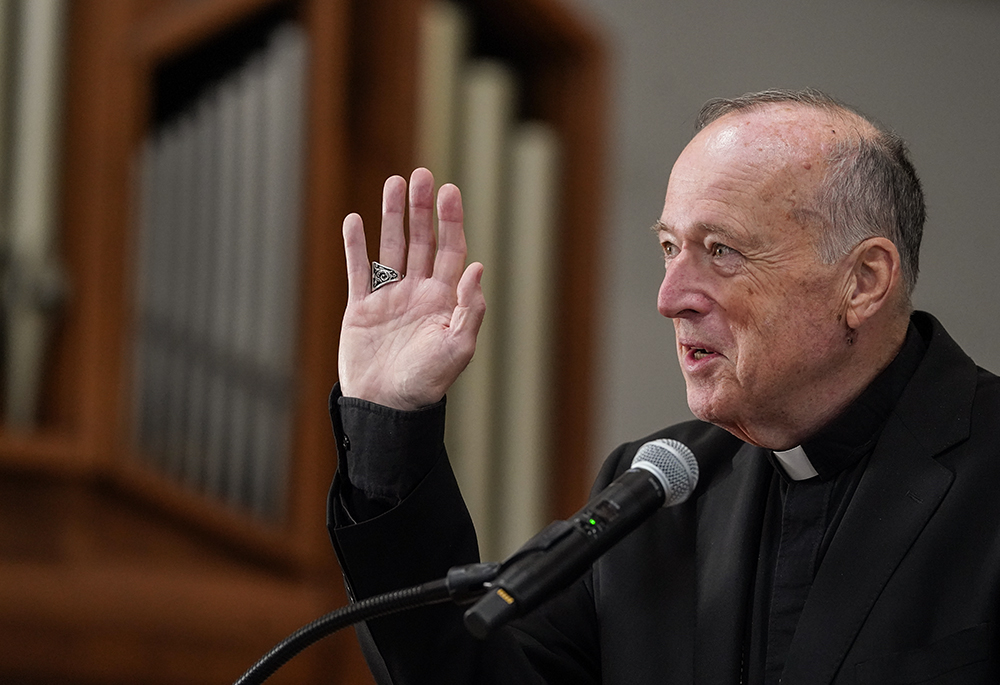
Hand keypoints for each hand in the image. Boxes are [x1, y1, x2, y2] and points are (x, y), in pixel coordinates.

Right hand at [338, 168, 485, 409]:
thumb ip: (469, 310)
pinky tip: (355, 220)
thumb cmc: (427, 382)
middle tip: (420, 175)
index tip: (449, 192)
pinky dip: (356, 245)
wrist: (386, 407)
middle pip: (422, 240)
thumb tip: (477, 268)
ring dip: (391, 216)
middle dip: (421, 208)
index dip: (451, 221)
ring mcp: (388, 297)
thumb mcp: (457, 349)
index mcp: (444, 300)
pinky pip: (358, 270)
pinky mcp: (361, 308)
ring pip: (391, 247)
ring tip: (392, 183)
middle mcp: (418, 292)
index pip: (451, 251)